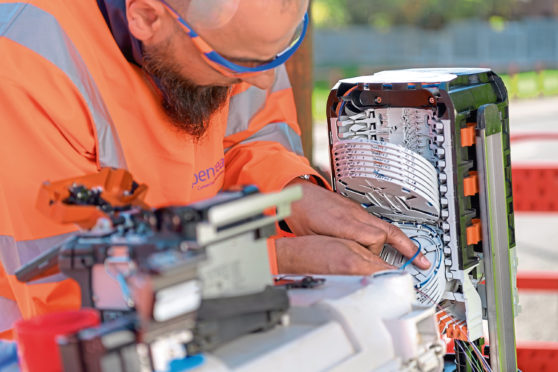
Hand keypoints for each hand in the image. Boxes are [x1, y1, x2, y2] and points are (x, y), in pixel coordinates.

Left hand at [284, 178, 430, 269]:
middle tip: (421, 261)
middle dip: (406, 247)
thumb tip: (347, 264)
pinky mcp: (356, 211)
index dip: (379, 255)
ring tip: (417, 255)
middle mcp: (355, 214)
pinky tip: (396, 244)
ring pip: (385, 226)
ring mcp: (357, 211)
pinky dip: (388, 234)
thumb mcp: (313, 237)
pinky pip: (377, 223)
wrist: (296, 193)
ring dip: (401, 241)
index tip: (386, 269)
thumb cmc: (300, 214)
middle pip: (387, 230)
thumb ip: (333, 248)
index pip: (374, 239)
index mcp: (344, 222)